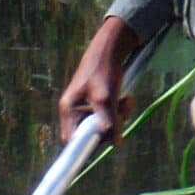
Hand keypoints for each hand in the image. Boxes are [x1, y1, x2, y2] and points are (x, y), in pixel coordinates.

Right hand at [59, 17, 140, 141]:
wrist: (109, 49)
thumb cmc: (103, 70)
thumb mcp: (106, 98)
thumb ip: (108, 121)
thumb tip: (115, 143)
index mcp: (69, 110)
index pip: (72, 139)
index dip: (87, 145)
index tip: (105, 142)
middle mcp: (74, 111)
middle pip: (91, 133)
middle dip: (110, 126)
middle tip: (122, 111)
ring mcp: (84, 107)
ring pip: (102, 125)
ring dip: (118, 116)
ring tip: (126, 101)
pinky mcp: (95, 103)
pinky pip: (107, 115)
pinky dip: (118, 110)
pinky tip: (126, 98)